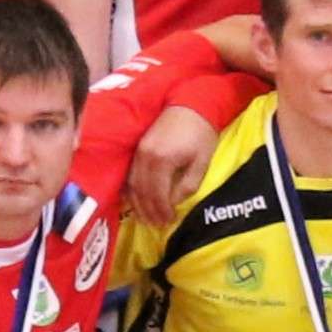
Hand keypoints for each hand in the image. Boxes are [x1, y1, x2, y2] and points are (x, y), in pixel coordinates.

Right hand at [127, 109, 215, 229]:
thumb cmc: (201, 134)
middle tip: (156, 225)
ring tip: (146, 218)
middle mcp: (145, 157)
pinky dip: (131, 190)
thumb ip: (187, 185)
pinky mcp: (137, 148)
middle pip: (141, 192)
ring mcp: (138, 152)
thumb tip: (173, 202)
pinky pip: (129, 175)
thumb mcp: (202, 162)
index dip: (161, 211)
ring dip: (138, 204)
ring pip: (132, 185)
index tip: (168, 222)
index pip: (157, 194)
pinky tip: (136, 201)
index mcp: (162, 161)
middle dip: (148, 211)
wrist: (191, 105)